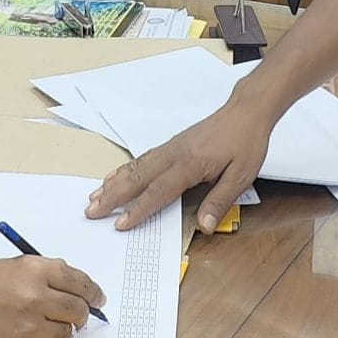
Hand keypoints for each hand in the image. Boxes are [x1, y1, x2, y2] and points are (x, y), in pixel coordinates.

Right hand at [0, 256, 105, 337]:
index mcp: (33, 270)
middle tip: (77, 316)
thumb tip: (71, 284)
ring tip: (36, 326)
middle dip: (81, 314)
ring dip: (58, 331)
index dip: (92, 291)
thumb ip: (40, 273)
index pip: (79, 281)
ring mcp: (30, 328)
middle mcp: (35, 297)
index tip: (98, 298)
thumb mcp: (6, 268)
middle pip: (78, 309)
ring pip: (65, 333)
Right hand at [84, 102, 273, 230]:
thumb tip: (205, 227)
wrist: (246, 111)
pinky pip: (142, 159)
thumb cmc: (245, 142)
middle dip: (112, 196)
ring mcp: (170, 148)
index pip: (159, 191)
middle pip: (137, 178)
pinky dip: (124, 170)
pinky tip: (115, 177)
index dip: (138, 209)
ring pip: (135, 166)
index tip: (120, 224)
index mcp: (190, 164)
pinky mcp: (171, 145)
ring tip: (93, 197)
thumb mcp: (241, 176)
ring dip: (113, 183)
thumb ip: (220, 201)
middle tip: (91, 211)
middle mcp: (174, 154)